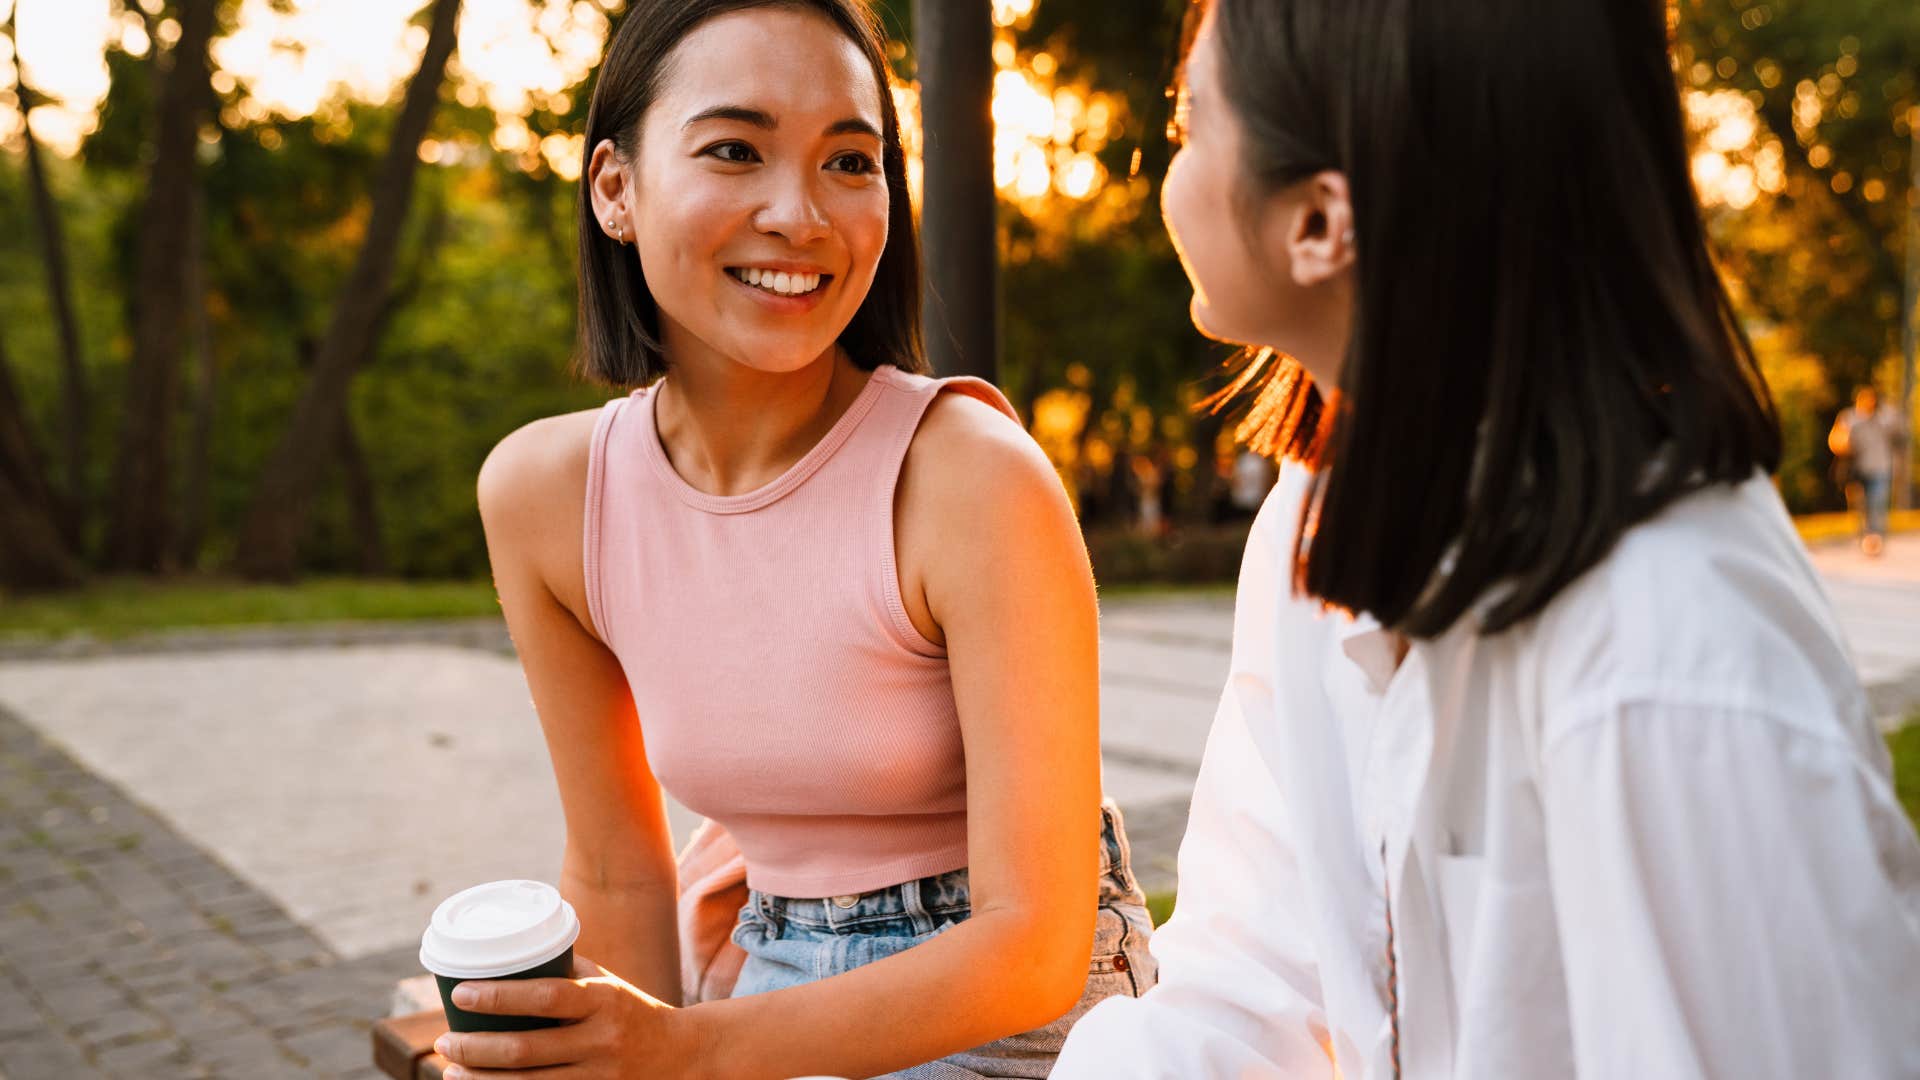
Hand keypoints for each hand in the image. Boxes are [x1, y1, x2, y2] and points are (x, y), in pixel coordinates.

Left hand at [434, 955, 703, 1078]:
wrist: (680, 1054)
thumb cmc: (628, 1010)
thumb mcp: (605, 984)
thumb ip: (562, 974)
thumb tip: (503, 954)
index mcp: (604, 999)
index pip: (546, 997)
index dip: (499, 996)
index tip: (460, 994)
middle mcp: (603, 1039)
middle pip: (526, 1049)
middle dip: (475, 1048)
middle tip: (444, 1042)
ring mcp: (601, 1076)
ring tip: (450, 1071)